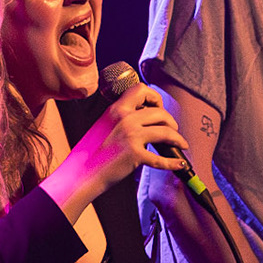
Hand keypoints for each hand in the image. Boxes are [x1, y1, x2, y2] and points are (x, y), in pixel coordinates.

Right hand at [64, 85, 189, 200]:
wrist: (81, 173)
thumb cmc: (91, 152)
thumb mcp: (103, 125)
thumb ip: (120, 118)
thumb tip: (141, 116)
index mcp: (116, 109)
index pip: (141, 89)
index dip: (154, 97)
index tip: (157, 109)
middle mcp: (125, 119)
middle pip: (159, 112)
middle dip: (170, 121)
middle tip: (172, 130)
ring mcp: (131, 136)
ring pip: (165, 131)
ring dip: (177, 138)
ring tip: (181, 144)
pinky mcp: (135, 155)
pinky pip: (161, 159)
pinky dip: (174, 163)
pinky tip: (179, 164)